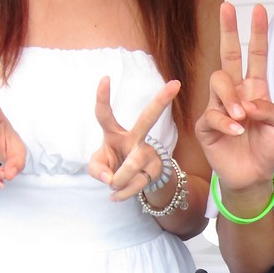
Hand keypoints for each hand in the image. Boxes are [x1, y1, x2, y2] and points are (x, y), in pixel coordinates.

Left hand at [88, 77, 180, 201]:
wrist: (132, 183)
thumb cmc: (111, 165)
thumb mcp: (97, 166)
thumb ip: (96, 170)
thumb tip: (109, 178)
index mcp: (114, 133)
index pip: (105, 114)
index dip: (103, 97)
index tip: (105, 77)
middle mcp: (134, 138)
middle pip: (148, 118)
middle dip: (162, 101)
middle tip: (176, 84)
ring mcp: (147, 152)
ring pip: (132, 165)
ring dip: (119, 181)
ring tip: (113, 186)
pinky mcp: (155, 168)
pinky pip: (136, 183)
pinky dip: (122, 193)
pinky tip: (117, 195)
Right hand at [195, 3, 273, 193]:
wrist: (254, 175)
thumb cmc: (268, 149)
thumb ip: (272, 108)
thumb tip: (250, 101)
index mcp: (255, 89)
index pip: (256, 55)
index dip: (257, 33)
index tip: (259, 9)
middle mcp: (236, 93)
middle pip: (229, 55)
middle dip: (227, 30)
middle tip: (227, 7)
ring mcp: (219, 106)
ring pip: (218, 81)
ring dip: (231, 97)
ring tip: (242, 117)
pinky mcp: (206, 125)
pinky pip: (212, 114)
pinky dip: (226, 122)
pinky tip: (237, 131)